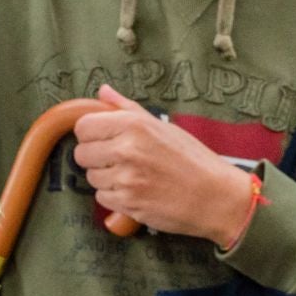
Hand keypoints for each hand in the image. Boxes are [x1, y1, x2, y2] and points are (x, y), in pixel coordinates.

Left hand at [73, 85, 254, 247]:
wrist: (214, 194)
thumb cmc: (191, 157)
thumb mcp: (162, 125)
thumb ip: (127, 108)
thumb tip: (103, 91)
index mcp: (134, 125)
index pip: (83, 127)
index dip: (91, 133)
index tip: (103, 138)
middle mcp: (126, 149)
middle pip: (81, 154)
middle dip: (96, 157)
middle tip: (120, 159)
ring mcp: (125, 179)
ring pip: (91, 178)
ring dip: (106, 178)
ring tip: (133, 175)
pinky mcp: (126, 204)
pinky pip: (102, 198)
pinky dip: (115, 196)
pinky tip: (136, 190)